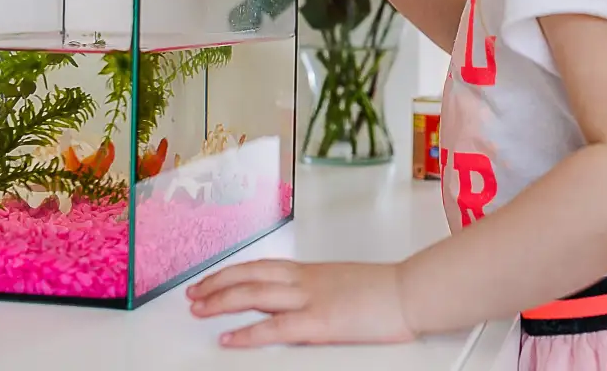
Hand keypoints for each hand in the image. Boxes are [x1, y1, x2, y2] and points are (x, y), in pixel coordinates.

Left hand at [186, 259, 414, 347]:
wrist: (411, 291)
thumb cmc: (388, 290)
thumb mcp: (348, 283)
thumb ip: (323, 290)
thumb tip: (309, 301)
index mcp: (313, 271)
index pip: (262, 267)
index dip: (233, 272)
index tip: (213, 280)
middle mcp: (306, 280)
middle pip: (250, 276)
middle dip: (217, 284)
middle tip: (194, 294)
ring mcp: (310, 299)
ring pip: (254, 295)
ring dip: (221, 301)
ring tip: (199, 309)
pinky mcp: (319, 322)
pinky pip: (274, 328)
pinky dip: (247, 334)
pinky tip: (229, 339)